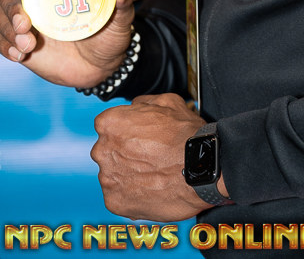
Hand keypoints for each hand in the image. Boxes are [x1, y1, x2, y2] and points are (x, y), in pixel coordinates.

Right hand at [0, 0, 133, 88]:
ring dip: (6, 30)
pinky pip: (1, 41)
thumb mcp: (120, 18)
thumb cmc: (110, 34)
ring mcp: (26, 22)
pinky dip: (5, 47)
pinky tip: (20, 55)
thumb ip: (122, 1)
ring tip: (27, 46)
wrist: (102, 67)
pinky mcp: (20, 44)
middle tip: (26, 25)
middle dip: (9, 7)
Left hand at [91, 93, 222, 220]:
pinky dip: (131, 193)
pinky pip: (119, 196)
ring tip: (152, 172)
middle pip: (108, 150)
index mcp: (110, 123)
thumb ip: (143, 102)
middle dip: (124, 151)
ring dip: (127, 173)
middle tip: (148, 154)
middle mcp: (103, 150)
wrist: (200, 169)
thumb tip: (137, 106)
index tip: (139, 134)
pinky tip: (150, 187)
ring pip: (113, 174)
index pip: (107, 124)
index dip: (126, 128)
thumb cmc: (185, 137)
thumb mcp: (168, 101)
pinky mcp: (115, 202)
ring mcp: (108, 179)